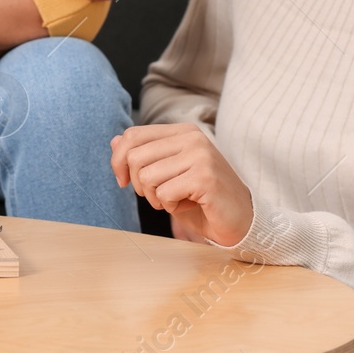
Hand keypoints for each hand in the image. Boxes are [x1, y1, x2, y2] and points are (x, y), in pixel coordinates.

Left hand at [109, 123, 252, 246]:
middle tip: (158, 195)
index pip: (133, 135)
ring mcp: (200, 155)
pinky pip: (164, 193)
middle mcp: (192, 138)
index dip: (118, 160)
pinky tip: (189, 204)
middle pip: (135, 157)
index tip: (123, 181)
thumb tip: (114, 141)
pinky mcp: (205, 177)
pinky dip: (170, 205)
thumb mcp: (166, 174)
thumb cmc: (200, 198)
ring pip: (147, 176)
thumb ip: (143, 155)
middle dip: (138, 184)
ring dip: (155, 197)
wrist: (239, 220)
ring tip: (176, 199)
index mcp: (182, 131)